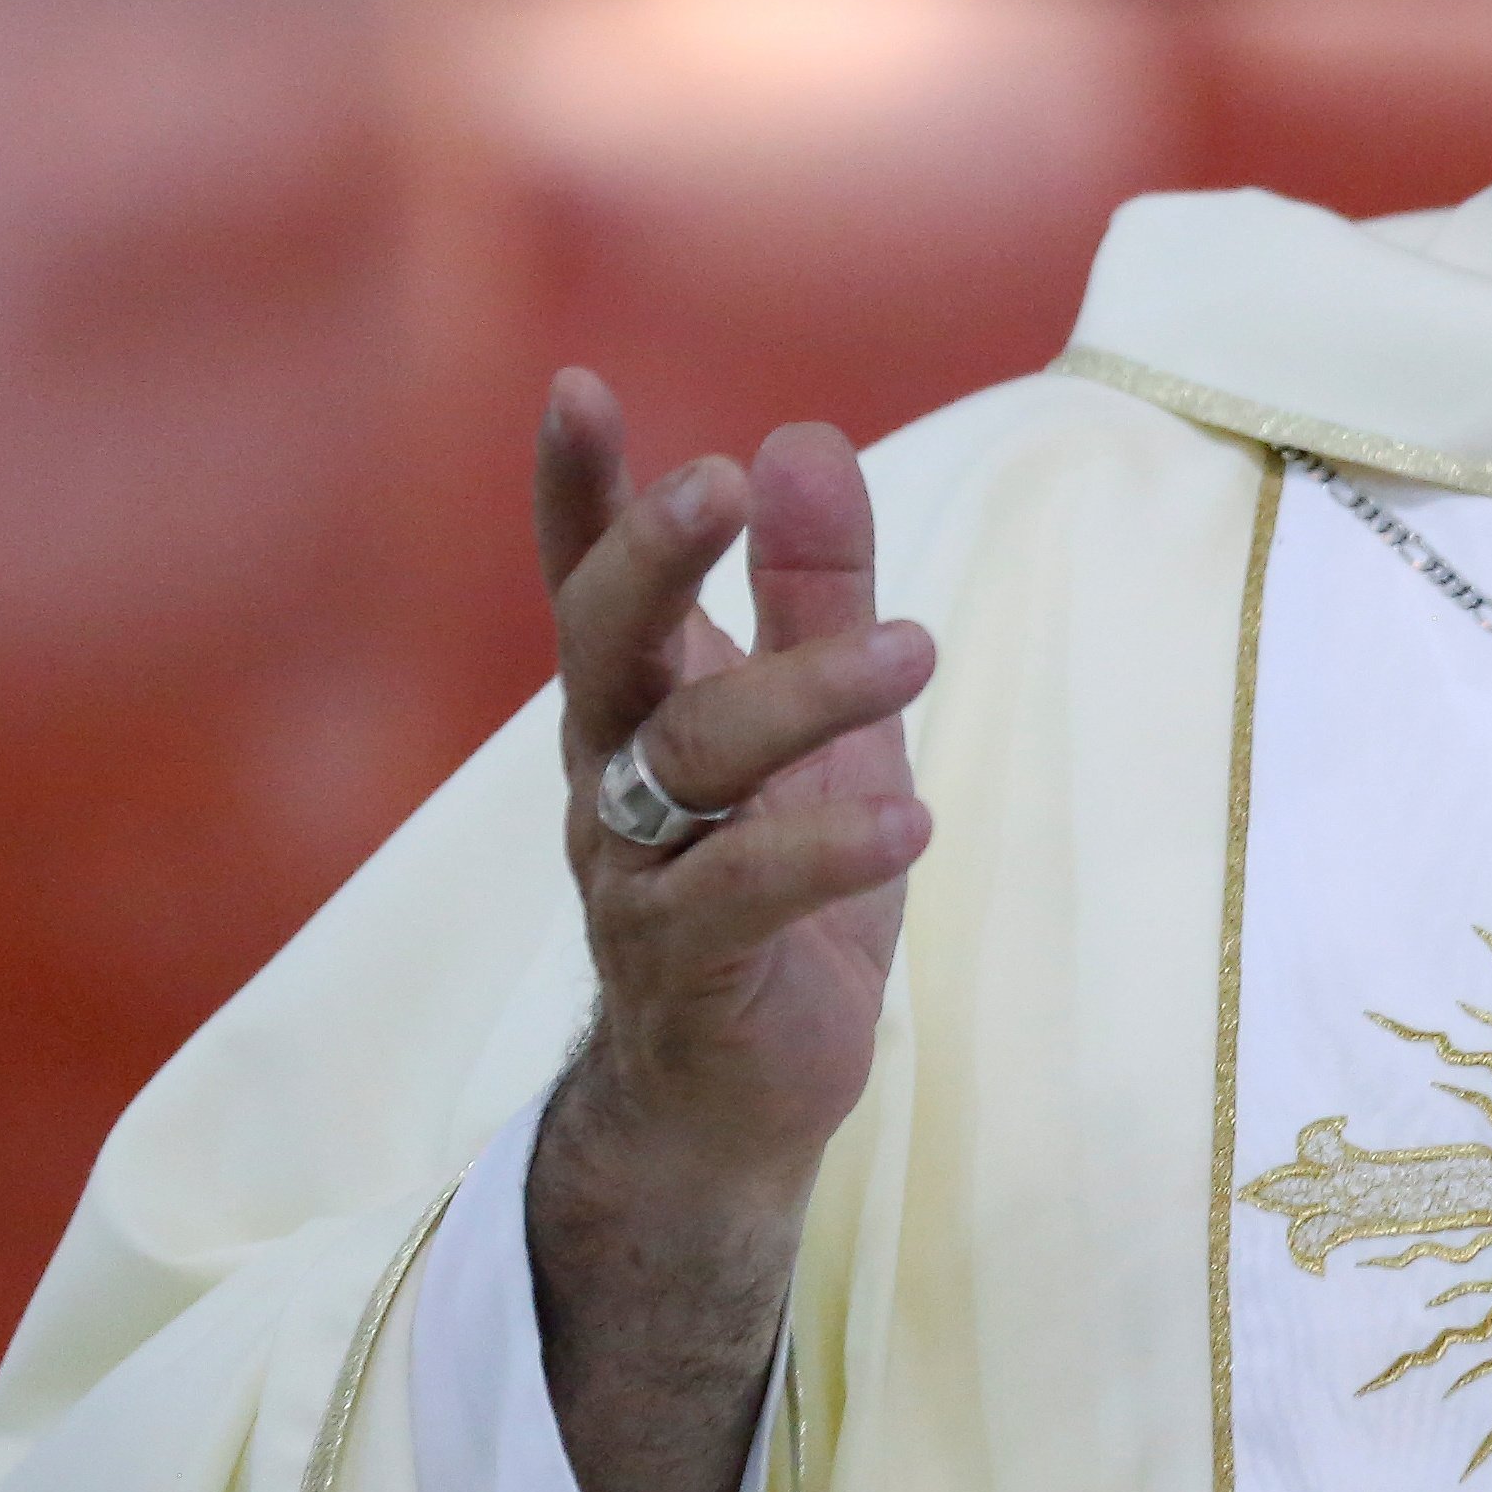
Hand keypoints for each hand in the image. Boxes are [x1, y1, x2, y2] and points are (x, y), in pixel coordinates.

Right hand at [525, 369, 935, 1491]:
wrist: (731, 1104)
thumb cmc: (774, 891)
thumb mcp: (817, 728)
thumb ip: (813, 593)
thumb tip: (806, 439)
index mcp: (641, 708)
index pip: (591, 583)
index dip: (576, 491)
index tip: (574, 387)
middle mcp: (613, 778)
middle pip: (605, 647)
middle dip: (652, 558)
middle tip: (723, 482)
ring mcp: (634, 875)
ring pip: (688, 760)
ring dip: (798, 692)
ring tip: (916, 646)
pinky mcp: (683, 971)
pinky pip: (740, 897)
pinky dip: (824, 851)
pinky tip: (909, 814)